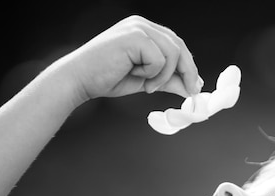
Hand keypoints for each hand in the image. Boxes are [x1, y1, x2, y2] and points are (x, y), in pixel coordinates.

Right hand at [55, 15, 202, 103]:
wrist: (79, 79)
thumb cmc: (106, 78)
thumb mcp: (145, 80)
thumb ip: (167, 80)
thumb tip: (190, 87)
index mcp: (143, 30)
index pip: (175, 44)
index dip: (188, 65)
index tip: (194, 85)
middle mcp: (142, 24)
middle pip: (179, 46)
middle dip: (188, 71)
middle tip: (190, 91)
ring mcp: (138, 28)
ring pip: (172, 53)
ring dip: (164, 76)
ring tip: (147, 85)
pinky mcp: (134, 36)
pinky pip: (160, 59)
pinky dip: (152, 74)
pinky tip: (135, 75)